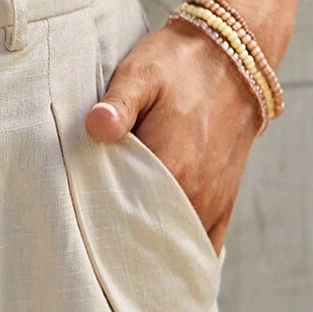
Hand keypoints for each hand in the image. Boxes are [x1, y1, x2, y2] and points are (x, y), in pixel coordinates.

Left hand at [84, 17, 262, 253]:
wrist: (232, 57)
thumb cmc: (178, 64)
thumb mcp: (140, 74)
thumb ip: (117, 105)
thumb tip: (95, 127)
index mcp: (172, 167)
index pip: (124, 217)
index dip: (99, 222)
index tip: (80, 220)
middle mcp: (196, 193)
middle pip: (149, 237)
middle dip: (121, 241)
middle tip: (94, 235)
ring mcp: (213, 200)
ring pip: (176, 244)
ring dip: (150, 247)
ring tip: (121, 244)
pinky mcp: (225, 200)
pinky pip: (205, 244)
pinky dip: (183, 251)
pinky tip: (161, 254)